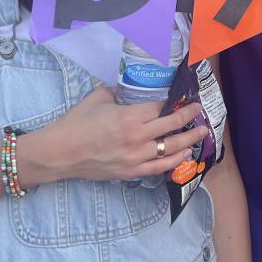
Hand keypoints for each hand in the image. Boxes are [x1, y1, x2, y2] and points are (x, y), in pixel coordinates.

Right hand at [22, 87, 206, 183]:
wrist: (60, 153)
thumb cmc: (76, 123)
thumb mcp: (98, 98)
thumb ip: (116, 92)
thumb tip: (127, 89)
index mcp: (130, 117)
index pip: (162, 108)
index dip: (177, 102)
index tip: (186, 98)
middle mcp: (137, 138)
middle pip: (172, 127)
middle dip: (190, 119)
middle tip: (200, 112)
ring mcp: (135, 158)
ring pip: (171, 150)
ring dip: (188, 141)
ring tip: (200, 134)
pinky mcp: (131, 172)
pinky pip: (159, 168)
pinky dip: (174, 162)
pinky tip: (184, 156)